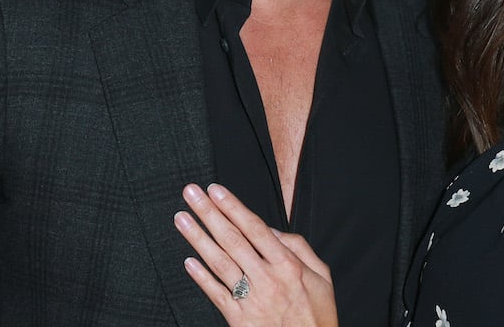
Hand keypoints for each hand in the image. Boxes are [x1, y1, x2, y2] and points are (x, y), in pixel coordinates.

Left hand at [175, 183, 338, 326]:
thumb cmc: (317, 316)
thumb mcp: (322, 276)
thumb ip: (299, 248)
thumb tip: (272, 231)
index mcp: (288, 265)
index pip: (254, 228)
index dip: (233, 206)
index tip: (215, 190)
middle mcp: (267, 279)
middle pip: (232, 239)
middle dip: (209, 213)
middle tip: (191, 194)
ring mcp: (251, 299)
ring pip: (219, 262)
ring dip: (197, 238)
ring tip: (181, 219)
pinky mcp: (239, 320)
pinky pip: (216, 294)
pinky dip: (201, 277)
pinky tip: (188, 261)